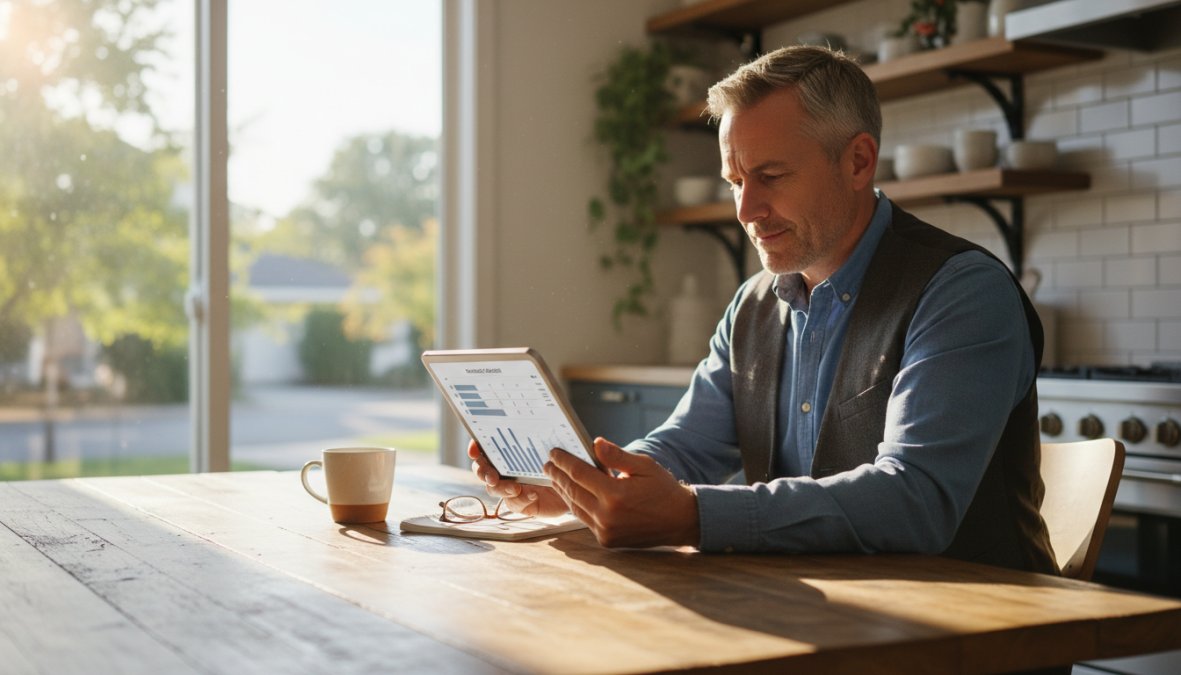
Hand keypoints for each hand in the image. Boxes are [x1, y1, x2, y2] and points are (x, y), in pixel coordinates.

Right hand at [466, 440, 568, 517]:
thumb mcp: (556, 447)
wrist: (578, 485)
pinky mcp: (522, 503)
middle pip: (483, 471)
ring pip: (494, 490)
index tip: (475, 450)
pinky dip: (522, 499)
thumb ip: (549, 438)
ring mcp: (512, 487)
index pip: (485, 448)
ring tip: (515, 488)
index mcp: (509, 452)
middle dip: (483, 473)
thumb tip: (556, 428)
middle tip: (492, 476)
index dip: (476, 448)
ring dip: (502, 488)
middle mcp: (506, 470)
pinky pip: (515, 504)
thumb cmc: (564, 462)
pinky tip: (533, 494)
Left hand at [544, 437, 699, 548]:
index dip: (564, 461)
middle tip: (548, 464)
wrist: (681, 521)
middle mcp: (607, 516)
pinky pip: (584, 519)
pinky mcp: (607, 540)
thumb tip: (595, 443)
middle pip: (572, 490)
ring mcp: (605, 531)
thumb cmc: (663, 490)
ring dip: (563, 490)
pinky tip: (571, 494)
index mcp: (615, 495)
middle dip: (558, 475)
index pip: (579, 473)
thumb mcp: (644, 466)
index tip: (554, 452)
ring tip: (555, 477)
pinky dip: (576, 505)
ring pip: (575, 507)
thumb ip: (617, 455)